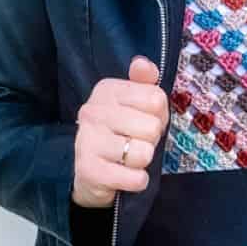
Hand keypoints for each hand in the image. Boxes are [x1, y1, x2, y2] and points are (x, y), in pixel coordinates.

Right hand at [72, 55, 169, 209]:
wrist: (90, 173)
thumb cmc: (120, 134)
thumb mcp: (135, 104)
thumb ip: (144, 82)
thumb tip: (142, 64)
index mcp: (107, 90)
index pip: (156, 99)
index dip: (158, 116)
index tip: (143, 122)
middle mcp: (93, 111)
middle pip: (152, 127)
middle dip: (151, 141)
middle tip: (135, 143)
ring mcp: (88, 140)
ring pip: (144, 153)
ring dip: (143, 162)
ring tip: (129, 159)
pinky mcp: (89, 170)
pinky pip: (135, 178)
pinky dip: (137, 181)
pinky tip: (125, 176)